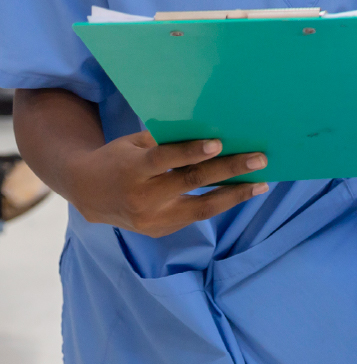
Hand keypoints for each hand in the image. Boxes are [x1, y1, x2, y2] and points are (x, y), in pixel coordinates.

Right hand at [64, 130, 268, 237]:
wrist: (88, 194)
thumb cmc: (118, 159)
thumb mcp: (134, 145)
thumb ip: (165, 142)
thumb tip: (209, 132)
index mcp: (132, 169)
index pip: (165, 159)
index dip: (191, 152)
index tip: (219, 144)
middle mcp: (142, 198)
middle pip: (191, 183)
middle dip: (229, 171)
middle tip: (259, 160)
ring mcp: (152, 219)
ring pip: (201, 208)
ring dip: (235, 195)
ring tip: (261, 184)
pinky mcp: (160, 231)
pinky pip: (195, 215)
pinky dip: (219, 203)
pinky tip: (240, 192)